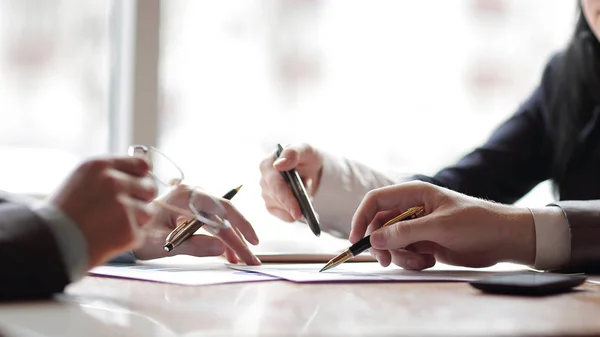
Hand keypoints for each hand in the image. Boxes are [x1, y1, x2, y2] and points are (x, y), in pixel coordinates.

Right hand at [50, 157, 156, 267]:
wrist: (47, 243)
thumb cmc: (62, 214)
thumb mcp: (81, 180)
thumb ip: (110, 174)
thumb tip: (143, 171)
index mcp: (100, 166)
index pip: (141, 164)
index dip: (141, 177)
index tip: (137, 185)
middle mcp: (113, 182)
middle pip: (149, 187)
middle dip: (142, 199)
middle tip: (125, 210)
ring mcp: (122, 206)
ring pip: (148, 211)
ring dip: (136, 220)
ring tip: (111, 226)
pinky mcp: (128, 229)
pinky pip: (140, 233)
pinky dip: (128, 239)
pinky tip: (108, 239)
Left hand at [133, 185, 260, 264]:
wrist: (120, 227)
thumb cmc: (137, 233)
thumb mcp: (163, 243)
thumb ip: (193, 246)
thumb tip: (221, 248)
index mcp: (187, 196)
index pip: (222, 211)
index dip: (240, 228)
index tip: (251, 246)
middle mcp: (192, 195)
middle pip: (225, 215)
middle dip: (239, 238)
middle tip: (251, 259)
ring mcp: (191, 203)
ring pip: (219, 221)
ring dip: (230, 240)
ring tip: (238, 260)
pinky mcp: (189, 212)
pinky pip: (210, 224)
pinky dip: (219, 238)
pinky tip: (225, 253)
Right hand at [259, 143, 322, 221]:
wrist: (310, 168)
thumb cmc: (305, 157)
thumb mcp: (305, 150)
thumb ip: (292, 153)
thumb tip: (278, 165)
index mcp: (267, 164)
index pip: (275, 185)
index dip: (286, 199)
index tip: (297, 212)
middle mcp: (264, 180)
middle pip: (277, 200)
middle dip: (295, 206)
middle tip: (311, 213)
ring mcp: (266, 193)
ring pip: (281, 209)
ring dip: (298, 207)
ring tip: (309, 198)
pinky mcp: (272, 205)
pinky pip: (284, 216)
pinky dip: (296, 216)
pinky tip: (305, 211)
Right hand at [349, 181, 534, 269]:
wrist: (504, 239)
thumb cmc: (476, 223)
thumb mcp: (439, 227)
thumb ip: (404, 233)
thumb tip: (374, 239)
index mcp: (413, 194)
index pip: (376, 201)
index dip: (362, 218)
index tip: (357, 240)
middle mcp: (411, 209)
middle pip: (379, 225)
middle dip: (382, 244)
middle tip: (386, 261)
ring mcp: (417, 227)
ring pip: (391, 243)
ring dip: (400, 255)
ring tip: (421, 260)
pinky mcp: (424, 243)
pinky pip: (404, 254)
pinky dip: (412, 261)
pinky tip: (430, 260)